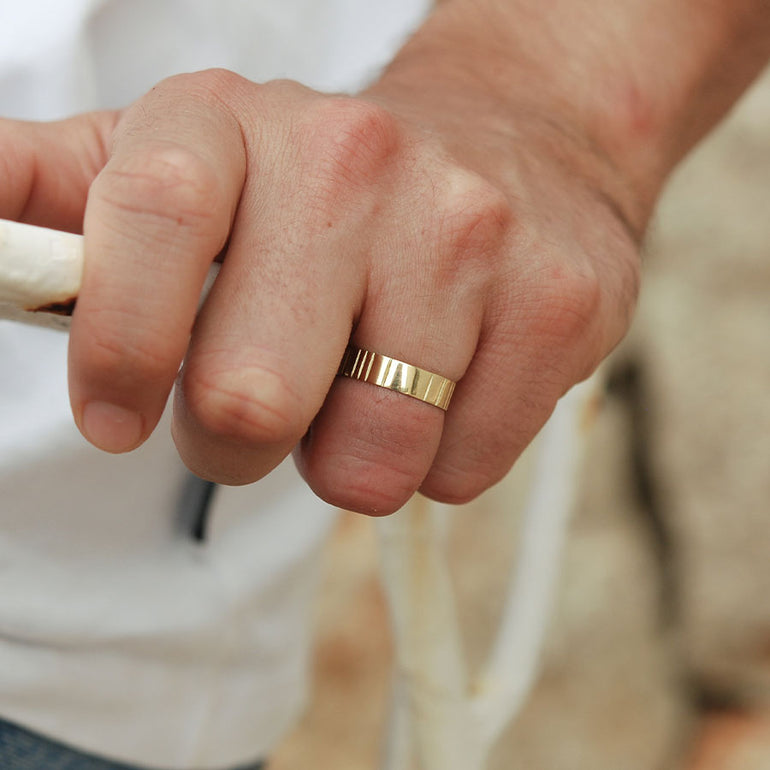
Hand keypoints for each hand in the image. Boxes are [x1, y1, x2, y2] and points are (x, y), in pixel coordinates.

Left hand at [0, 68, 639, 513]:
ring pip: (369, 459)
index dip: (123, 348)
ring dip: (349, 454)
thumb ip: (65, 201)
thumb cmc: (329, 188)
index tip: (119, 416)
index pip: (151, 226)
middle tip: (272, 398)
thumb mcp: (189, 164)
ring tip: (372, 386)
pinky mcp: (559, 304)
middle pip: (253, 400)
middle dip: (244, 436)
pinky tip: (452, 385)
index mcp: (236, 121)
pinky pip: (459, 470)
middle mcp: (359, 161)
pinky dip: (439, 459)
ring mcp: (471, 233)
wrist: (512, 151)